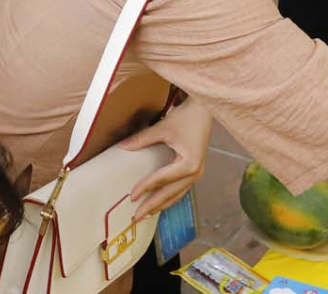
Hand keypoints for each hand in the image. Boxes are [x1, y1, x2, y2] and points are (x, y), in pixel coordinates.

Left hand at [122, 96, 213, 219]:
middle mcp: (195, 172)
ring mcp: (196, 173)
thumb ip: (142, 139)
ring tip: (146, 214)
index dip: (146, 188)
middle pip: (170, 194)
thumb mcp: (163, 128)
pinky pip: (181, 189)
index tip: (132, 197)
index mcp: (189, 163)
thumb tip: (122, 147)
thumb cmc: (187, 117)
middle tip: (136, 217)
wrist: (205, 111)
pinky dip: (169, 197)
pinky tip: (159, 202)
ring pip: (177, 195)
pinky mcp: (195, 170)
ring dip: (161, 205)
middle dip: (152, 206)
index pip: (162, 179)